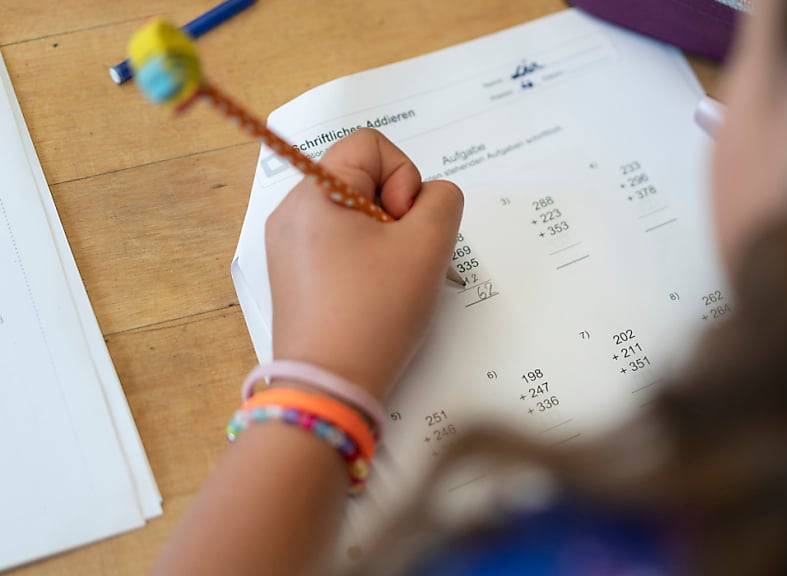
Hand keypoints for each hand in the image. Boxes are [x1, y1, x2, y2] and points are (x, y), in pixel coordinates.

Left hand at [265, 129, 463, 401]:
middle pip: (364, 179)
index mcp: (314, 192)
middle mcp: (292, 212)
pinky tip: (376, 297)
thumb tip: (429, 200)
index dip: (404, 176)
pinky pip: (342, 247)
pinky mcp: (295, 279)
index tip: (404, 225)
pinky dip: (368, 262)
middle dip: (399, 212)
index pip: (372, 144)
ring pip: (357, 216)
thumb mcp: (427, 246)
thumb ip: (444, 201)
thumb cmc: (375, 312)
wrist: (329, 388)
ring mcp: (289, 248)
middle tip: (403, 258)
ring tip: (392, 282)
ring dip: (388, 240)